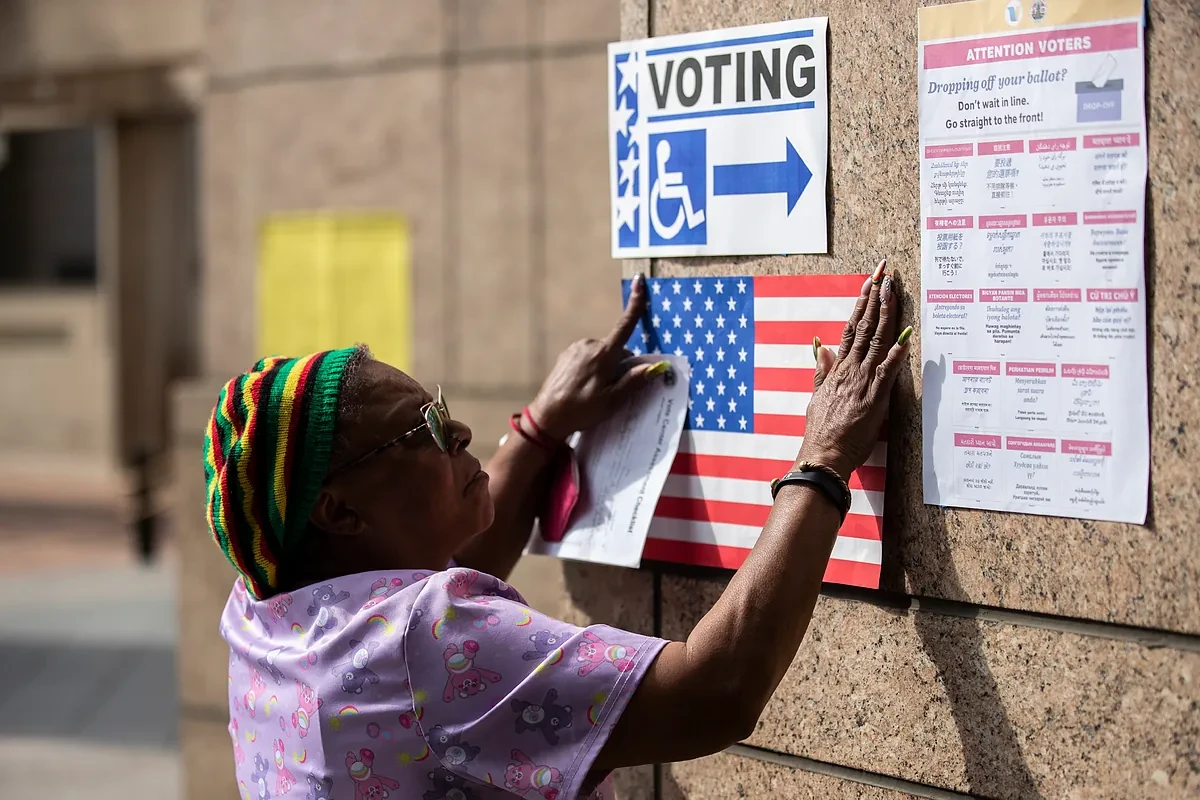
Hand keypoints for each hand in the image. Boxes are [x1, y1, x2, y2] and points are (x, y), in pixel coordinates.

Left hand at [529, 275, 670, 438]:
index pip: (625, 325)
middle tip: (615, 390)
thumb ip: (633, 382)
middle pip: (618, 348)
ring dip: (607, 368)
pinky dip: (594, 369)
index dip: (635, 304)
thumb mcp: (612, 401)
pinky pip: (589, 357)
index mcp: (603, 354)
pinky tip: (586, 388)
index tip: (639, 281)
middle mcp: (589, 345)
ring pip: (604, 354)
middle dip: (623, 364)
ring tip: (598, 393)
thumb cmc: (580, 411)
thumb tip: (653, 367)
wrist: (546, 417)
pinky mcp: (567, 355)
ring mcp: (576, 349)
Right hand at [797, 260, 912, 480]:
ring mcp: (862, 382)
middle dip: (875, 296)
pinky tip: (907, 336)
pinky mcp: (873, 398)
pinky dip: (897, 354)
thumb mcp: (817, 394)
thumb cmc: (821, 429)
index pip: (851, 327)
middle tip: (884, 271)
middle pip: (865, 325)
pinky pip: (887, 371)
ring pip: (876, 341)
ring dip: (886, 314)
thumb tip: (819, 344)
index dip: (861, 302)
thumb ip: (821, 368)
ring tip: (893, 289)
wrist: (822, 454)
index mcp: (838, 368)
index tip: (870, 281)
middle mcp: (850, 369)